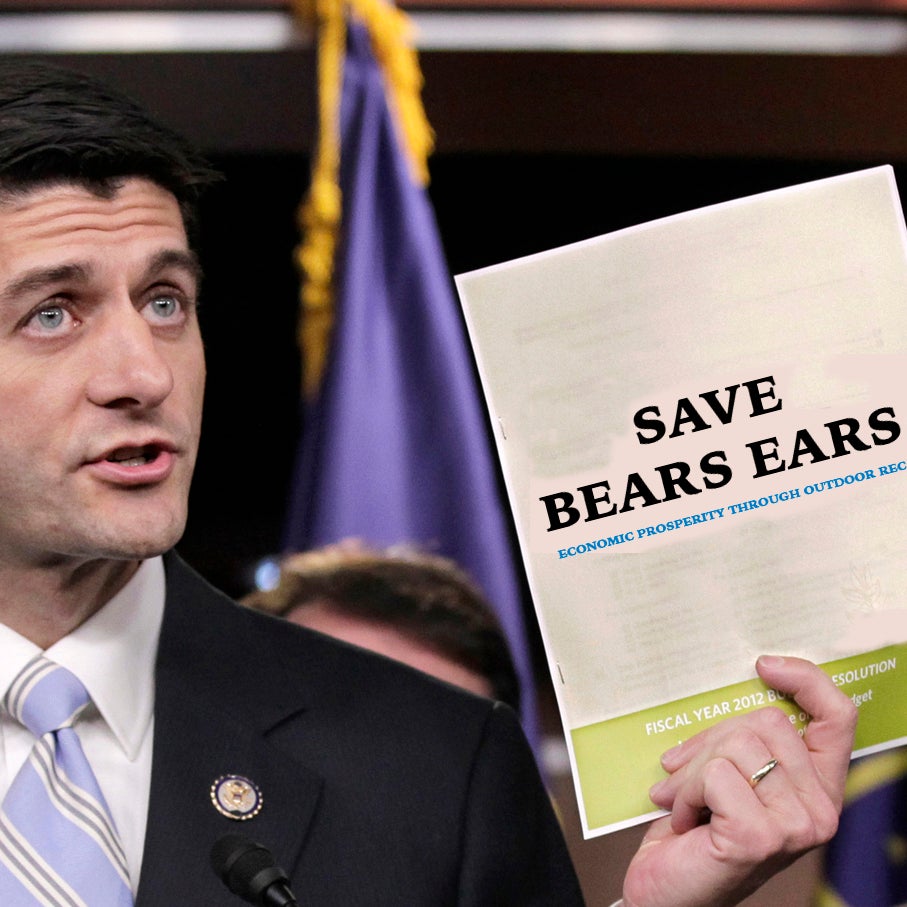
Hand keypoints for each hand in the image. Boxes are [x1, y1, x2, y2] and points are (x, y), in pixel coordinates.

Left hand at [620, 655, 856, 906]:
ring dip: (692, 771)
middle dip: (712, 740)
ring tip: (685, 801)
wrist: (670, 893)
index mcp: (817, 788)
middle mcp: (820, 811)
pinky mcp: (759, 837)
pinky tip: (683, 821)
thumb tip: (738, 686)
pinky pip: (714, 774)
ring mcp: (795, 827)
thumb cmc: (697, 832)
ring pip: (736, 745)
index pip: (838, 717)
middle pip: (765, 721)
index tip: (764, 665)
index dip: (807, 679)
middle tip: (687, 774)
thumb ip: (745, 741)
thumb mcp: (729, 774)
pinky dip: (684, 792)